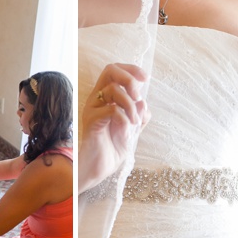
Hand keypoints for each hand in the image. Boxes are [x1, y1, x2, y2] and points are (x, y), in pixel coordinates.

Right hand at [79, 63, 148, 193]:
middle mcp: (96, 99)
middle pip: (110, 70)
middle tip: (138, 95)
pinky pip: (112, 110)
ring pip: (113, 90)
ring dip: (131, 105)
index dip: (131, 69)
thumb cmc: (112, 149)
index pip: (115, 71)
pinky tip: (127, 131)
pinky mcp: (91, 121)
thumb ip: (139, 114)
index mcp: (105, 98)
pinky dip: (125, 119)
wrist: (99, 168)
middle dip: (129, 79)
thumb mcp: (133, 129)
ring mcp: (92, 109)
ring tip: (135, 122)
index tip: (146, 78)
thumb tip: (143, 102)